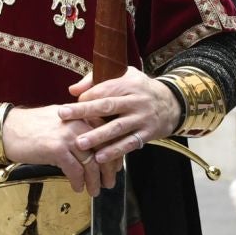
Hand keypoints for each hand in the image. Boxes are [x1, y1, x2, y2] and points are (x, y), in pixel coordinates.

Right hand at [3, 105, 106, 193]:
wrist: (6, 129)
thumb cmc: (30, 127)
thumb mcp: (59, 120)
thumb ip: (77, 128)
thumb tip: (92, 147)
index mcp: (80, 115)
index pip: (106, 134)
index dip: (113, 153)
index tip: (116, 167)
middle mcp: (77, 123)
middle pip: (103, 149)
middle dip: (108, 169)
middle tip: (109, 182)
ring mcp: (67, 135)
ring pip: (91, 162)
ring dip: (94, 180)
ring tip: (95, 190)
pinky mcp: (56, 149)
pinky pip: (75, 170)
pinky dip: (78, 182)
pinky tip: (78, 188)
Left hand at [57, 68, 183, 170]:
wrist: (172, 103)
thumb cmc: (140, 89)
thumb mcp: (124, 76)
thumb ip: (97, 80)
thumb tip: (72, 90)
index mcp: (128, 83)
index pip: (103, 89)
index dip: (85, 98)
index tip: (68, 107)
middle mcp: (136, 100)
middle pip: (107, 106)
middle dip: (84, 112)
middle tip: (63, 116)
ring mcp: (142, 118)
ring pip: (117, 128)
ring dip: (98, 136)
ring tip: (79, 143)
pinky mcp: (147, 133)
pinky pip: (129, 143)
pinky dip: (114, 151)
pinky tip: (99, 158)